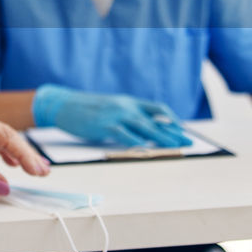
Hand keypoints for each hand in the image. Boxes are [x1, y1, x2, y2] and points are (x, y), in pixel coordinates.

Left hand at [0, 101, 49, 194]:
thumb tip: (3, 186)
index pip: (4, 138)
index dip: (25, 155)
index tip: (38, 171)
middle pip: (6, 134)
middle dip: (26, 154)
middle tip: (43, 172)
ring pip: (0, 134)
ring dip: (17, 151)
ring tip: (34, 168)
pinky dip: (2, 147)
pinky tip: (11, 159)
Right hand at [32, 84, 191, 146]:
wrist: (63, 103)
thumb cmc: (86, 109)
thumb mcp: (111, 108)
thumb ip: (127, 116)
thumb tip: (144, 131)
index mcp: (129, 101)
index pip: (158, 109)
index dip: (172, 120)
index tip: (182, 130)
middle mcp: (126, 106)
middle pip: (155, 120)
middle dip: (174, 132)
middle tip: (188, 142)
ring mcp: (115, 115)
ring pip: (145, 128)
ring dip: (162, 139)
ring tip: (175, 147)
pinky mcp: (104, 125)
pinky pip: (125, 135)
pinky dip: (138, 143)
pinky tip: (147, 150)